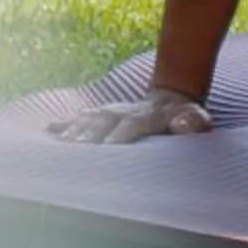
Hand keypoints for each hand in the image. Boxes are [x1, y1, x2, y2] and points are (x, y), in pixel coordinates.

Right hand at [47, 86, 213, 144]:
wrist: (172, 98)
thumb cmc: (185, 117)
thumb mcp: (197, 118)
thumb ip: (193, 122)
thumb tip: (185, 124)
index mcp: (150, 115)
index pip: (133, 123)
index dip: (121, 133)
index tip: (109, 145)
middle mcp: (126, 111)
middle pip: (105, 120)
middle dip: (91, 133)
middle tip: (76, 149)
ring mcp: (113, 111)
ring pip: (91, 118)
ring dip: (75, 130)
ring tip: (61, 144)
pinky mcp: (103, 115)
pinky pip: (82, 118)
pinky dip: (66, 124)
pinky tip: (49, 131)